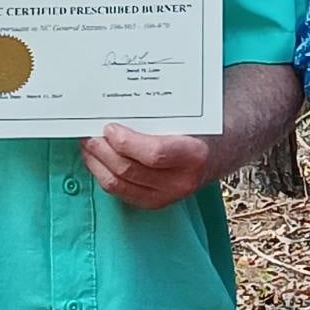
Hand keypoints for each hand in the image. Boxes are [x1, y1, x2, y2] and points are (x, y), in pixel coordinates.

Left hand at [80, 123, 213, 209]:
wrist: (221, 150)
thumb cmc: (201, 127)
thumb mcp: (191, 116)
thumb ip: (161, 114)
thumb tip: (120, 107)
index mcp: (194, 154)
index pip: (154, 154)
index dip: (127, 142)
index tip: (110, 128)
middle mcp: (182, 180)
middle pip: (130, 170)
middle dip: (103, 151)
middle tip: (88, 134)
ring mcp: (168, 196)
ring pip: (120, 184)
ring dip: (97, 164)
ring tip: (88, 145)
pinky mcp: (155, 203)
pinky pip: (121, 192)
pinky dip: (104, 175)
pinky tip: (97, 160)